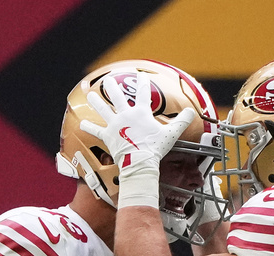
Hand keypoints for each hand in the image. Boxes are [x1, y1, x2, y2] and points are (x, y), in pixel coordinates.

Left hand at [80, 73, 195, 166]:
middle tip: (108, 80)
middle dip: (113, 87)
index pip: (143, 94)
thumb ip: (182, 121)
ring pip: (103, 110)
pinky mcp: (108, 137)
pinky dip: (90, 128)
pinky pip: (97, 131)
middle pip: (118, 97)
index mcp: (141, 113)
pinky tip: (82, 123)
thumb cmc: (155, 148)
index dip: (143, 83)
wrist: (140, 161)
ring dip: (96, 102)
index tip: (141, 76)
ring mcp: (115, 125)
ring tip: (90, 95)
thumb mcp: (171, 133)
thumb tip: (192, 112)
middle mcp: (126, 115)